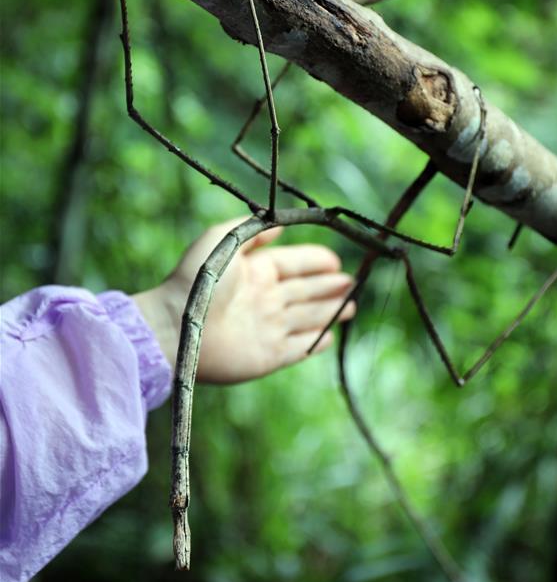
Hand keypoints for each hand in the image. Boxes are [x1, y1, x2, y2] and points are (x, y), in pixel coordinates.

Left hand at [133, 217, 355, 383]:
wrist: (177, 326)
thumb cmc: (197, 280)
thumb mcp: (223, 239)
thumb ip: (252, 231)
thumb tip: (280, 225)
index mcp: (256, 271)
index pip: (295, 264)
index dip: (316, 262)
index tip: (336, 260)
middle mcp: (265, 299)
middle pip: (306, 291)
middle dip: (330, 286)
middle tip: (354, 282)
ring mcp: (268, 329)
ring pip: (308, 318)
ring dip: (330, 312)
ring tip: (352, 306)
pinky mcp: (268, 356)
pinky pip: (298, 349)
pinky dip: (315, 342)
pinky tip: (329, 337)